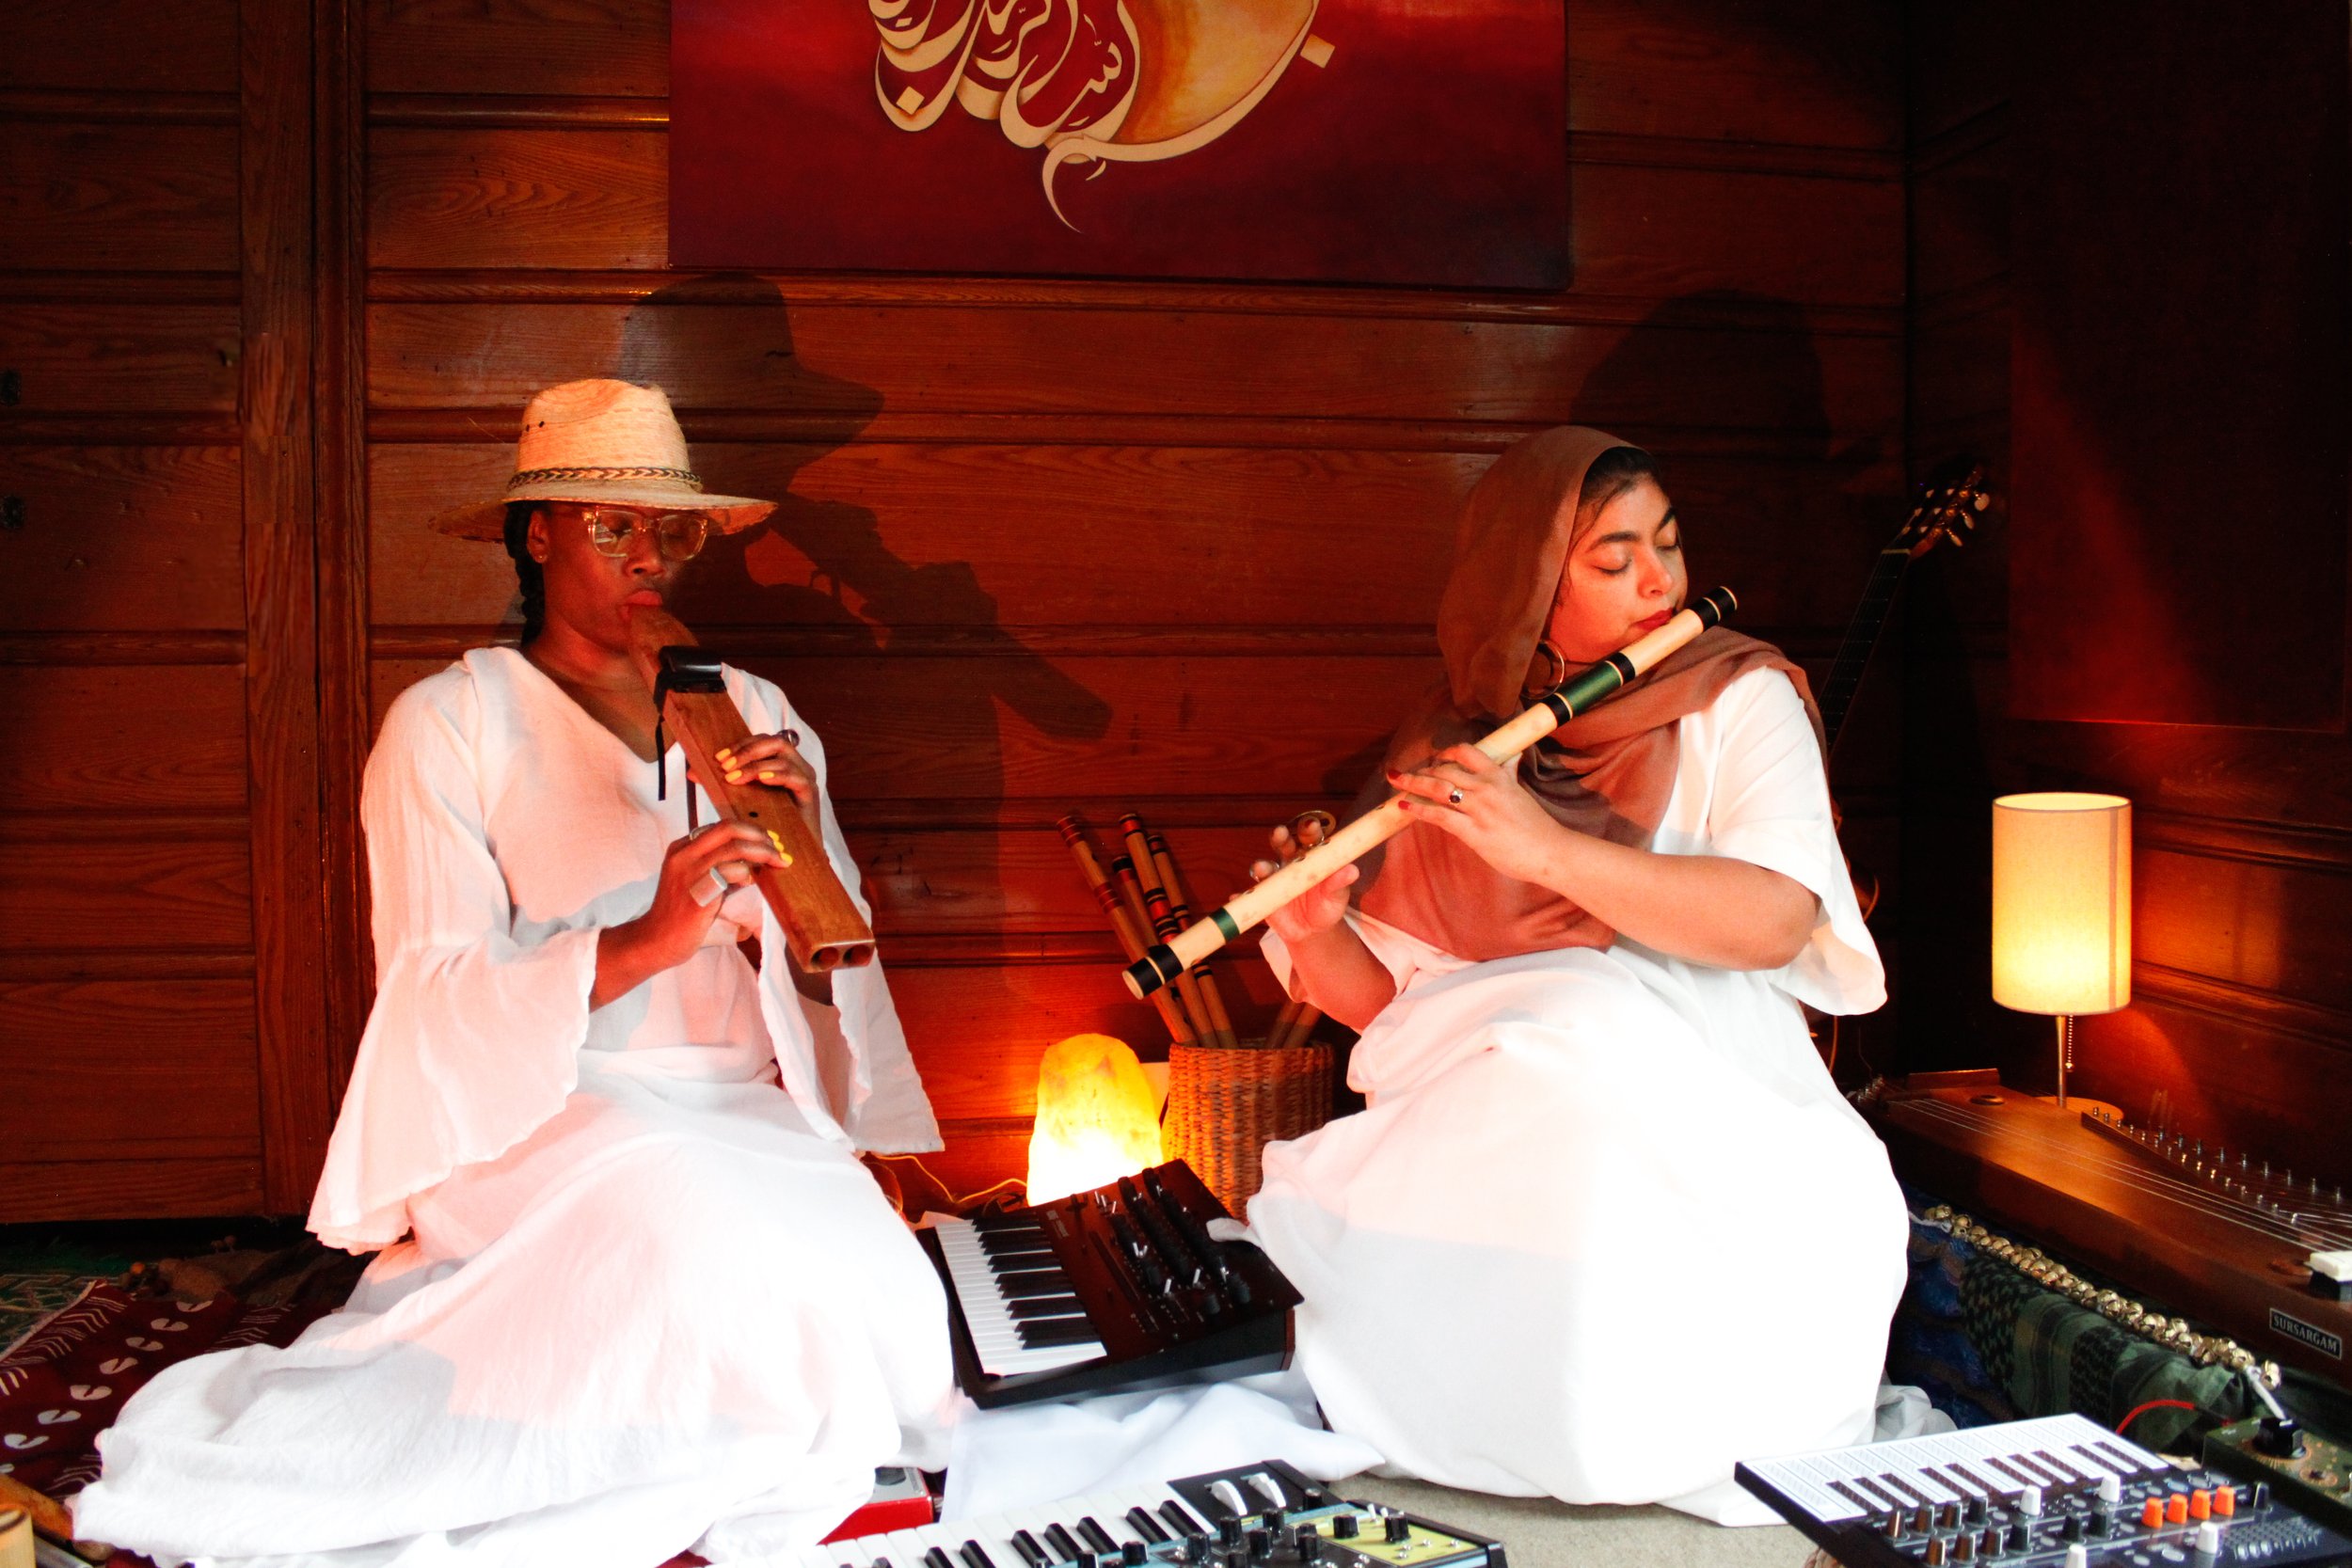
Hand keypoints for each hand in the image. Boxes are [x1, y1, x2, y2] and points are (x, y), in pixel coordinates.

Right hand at [619, 822, 784, 976]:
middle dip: (759, 835)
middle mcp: (684, 854)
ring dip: (763, 853)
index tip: (767, 841)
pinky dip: (749, 873)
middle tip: (776, 848)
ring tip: (778, 862)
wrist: (657, 940)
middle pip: (729, 829)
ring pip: (735, 848)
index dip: (749, 830)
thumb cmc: (680, 914)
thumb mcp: (696, 881)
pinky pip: (731, 872)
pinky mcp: (698, 892)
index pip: (721, 827)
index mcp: (681, 848)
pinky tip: (754, 880)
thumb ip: (719, 868)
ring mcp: (689, 872)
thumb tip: (753, 863)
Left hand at [694, 728, 820, 833]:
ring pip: (783, 757)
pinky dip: (777, 775)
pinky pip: (796, 776)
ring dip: (756, 765)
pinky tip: (761, 780)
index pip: (762, 741)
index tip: (719, 758)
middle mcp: (795, 766)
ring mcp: (804, 778)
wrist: (790, 854)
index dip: (740, 745)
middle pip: (774, 742)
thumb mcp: (740, 799)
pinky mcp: (810, 793)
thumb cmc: (766, 826)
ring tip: (736, 778)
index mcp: (779, 763)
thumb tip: (692, 772)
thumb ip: (721, 783)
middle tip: (726, 766)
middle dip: (747, 751)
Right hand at [1249, 812, 1357, 944]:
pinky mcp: (1262, 895)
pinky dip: (1242, 896)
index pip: (1309, 836)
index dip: (1309, 828)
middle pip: (1283, 843)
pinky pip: (1250, 895)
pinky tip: (1235, 898)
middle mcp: (1290, 861)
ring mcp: (1274, 878)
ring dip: (1261, 866)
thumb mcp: (1337, 896)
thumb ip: (1340, 883)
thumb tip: (1352, 870)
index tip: (1310, 826)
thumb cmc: (1328, 906)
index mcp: (1311, 855)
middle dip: (1280, 837)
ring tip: (1261, 869)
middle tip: (1280, 833)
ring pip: (1265, 867)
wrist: (1313, 930)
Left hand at [1387, 743, 1563, 883]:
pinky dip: (1418, 809)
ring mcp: (1479, 809)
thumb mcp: (1520, 792)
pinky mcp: (1473, 831)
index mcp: (1498, 775)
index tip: (1436, 758)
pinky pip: (1439, 816)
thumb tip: (1514, 756)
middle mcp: (1486, 787)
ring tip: (1395, 782)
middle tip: (1403, 774)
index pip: (1467, 752)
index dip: (1447, 752)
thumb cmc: (1535, 825)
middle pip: (1445, 769)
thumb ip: (1511, 772)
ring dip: (1413, 784)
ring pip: (1437, 789)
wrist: (1548, 850)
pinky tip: (1404, 806)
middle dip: (1421, 770)